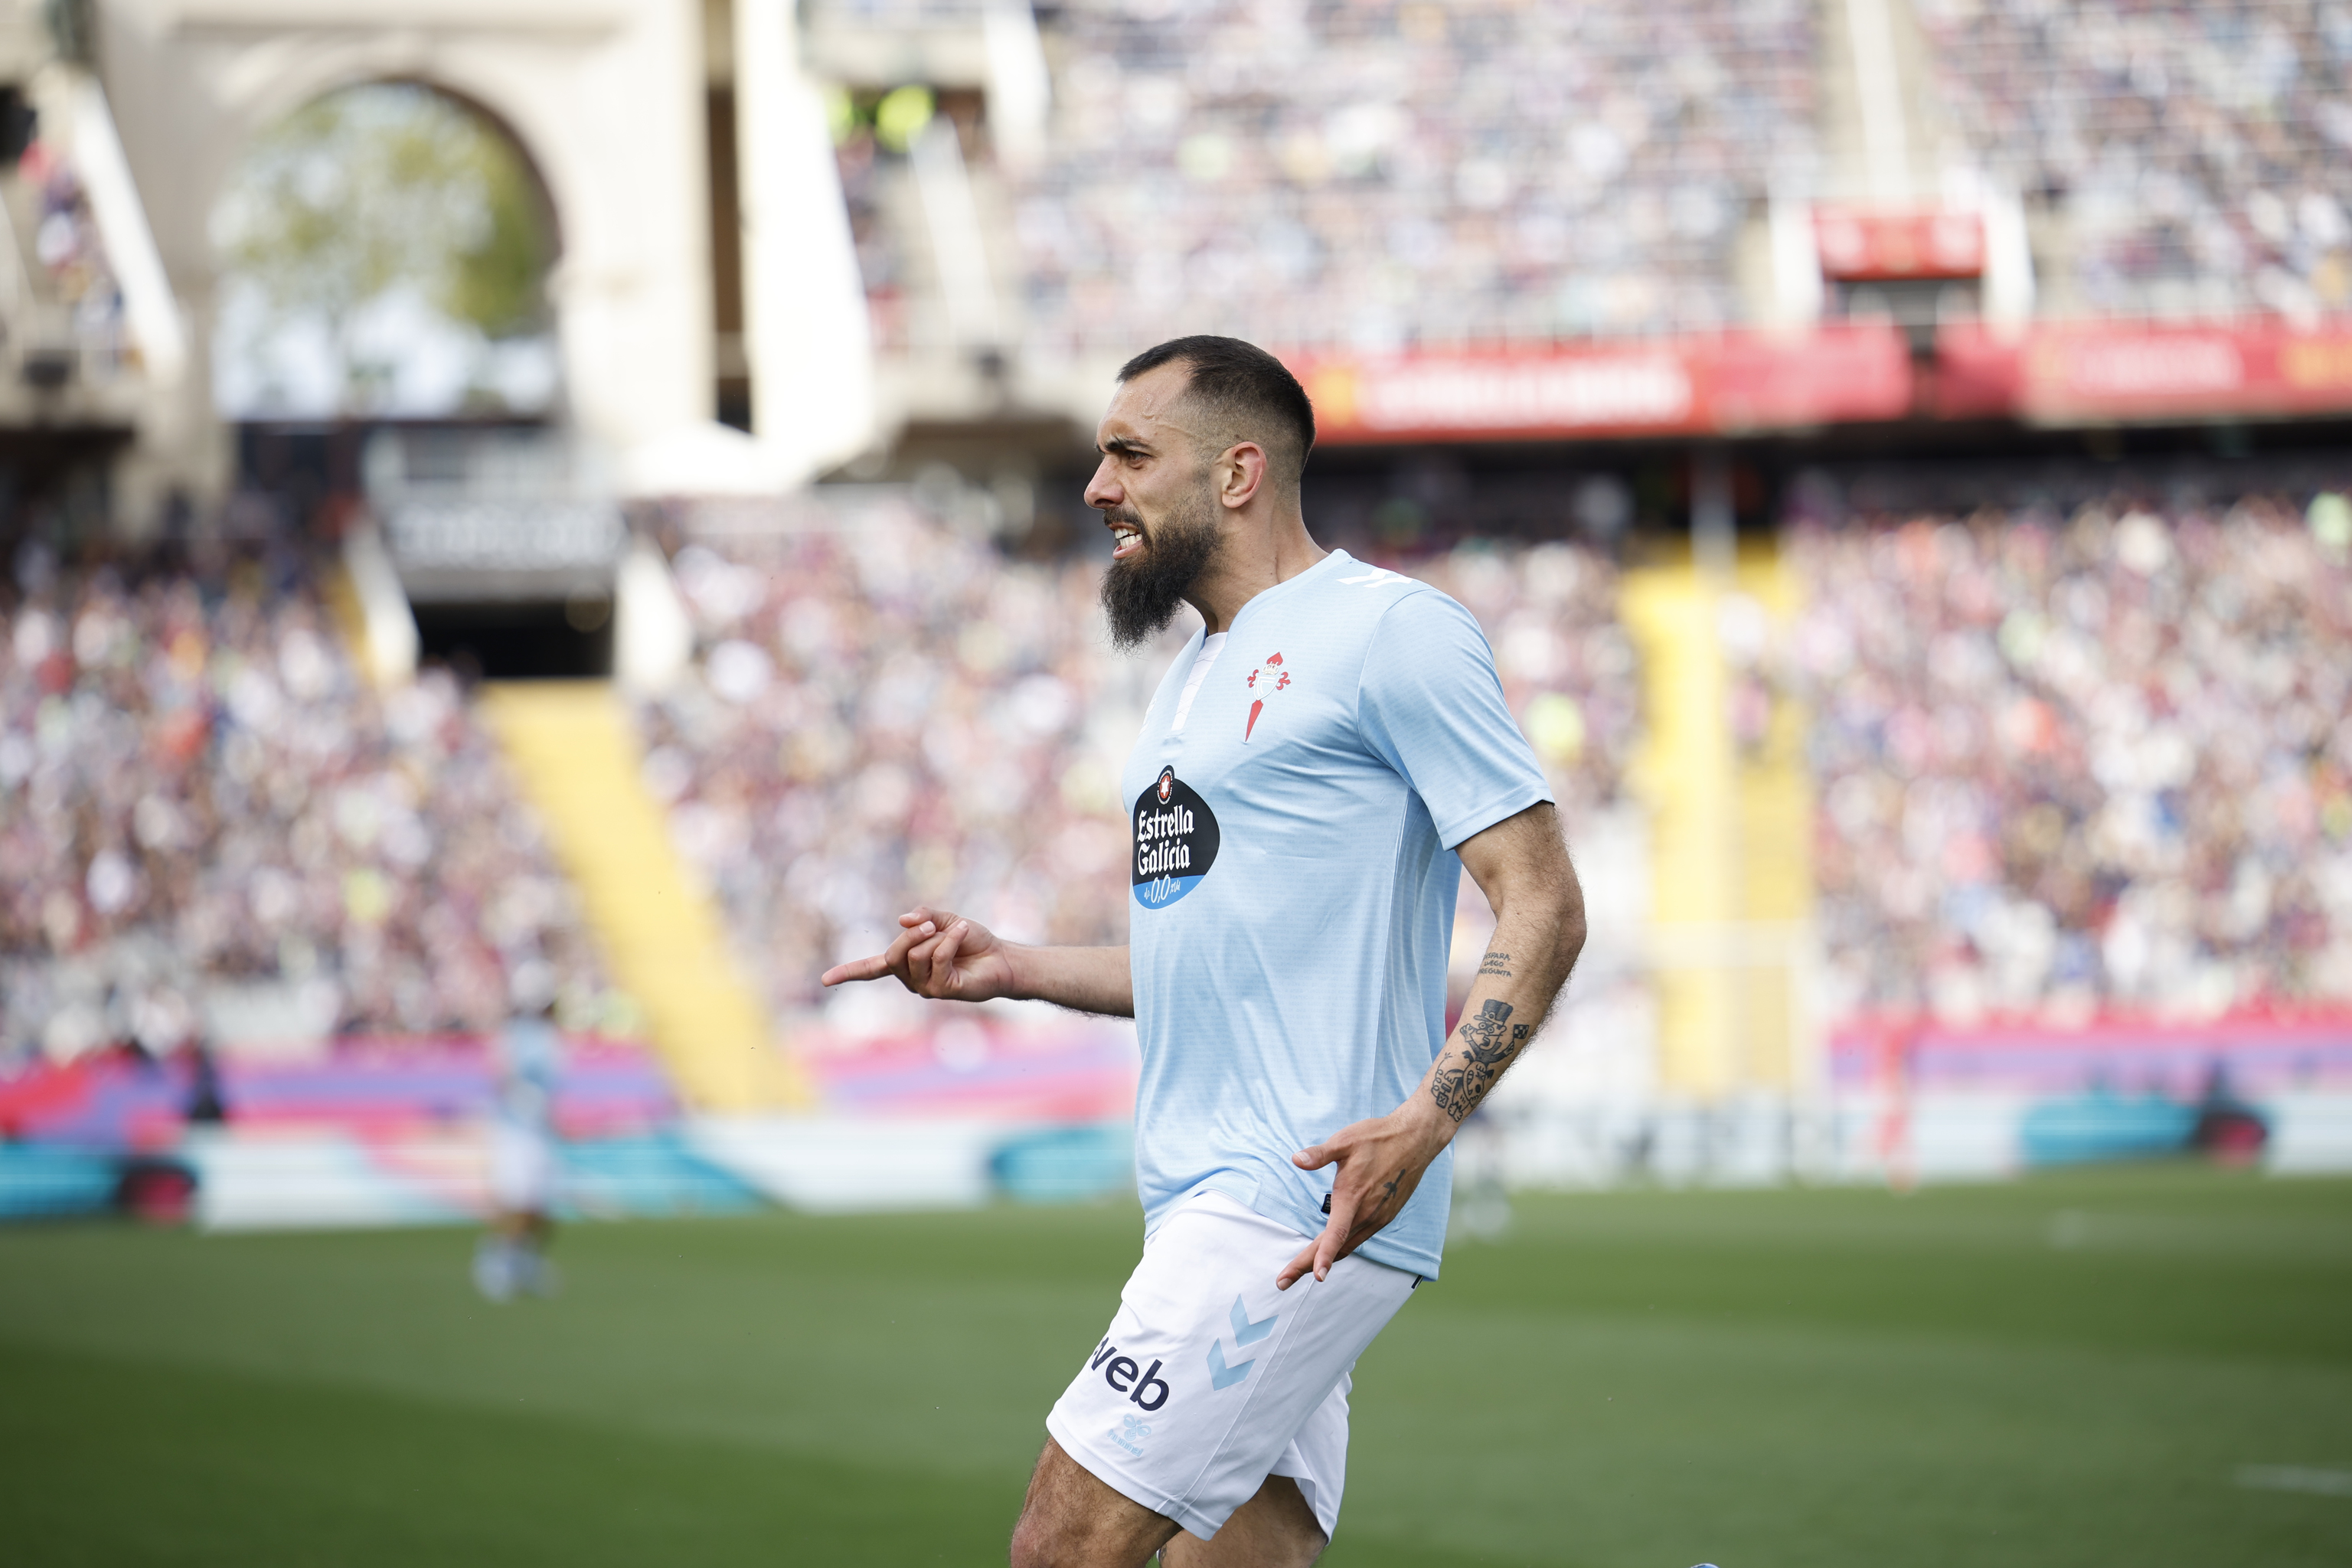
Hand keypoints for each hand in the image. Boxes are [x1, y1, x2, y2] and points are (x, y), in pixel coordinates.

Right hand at [818, 906, 1020, 1002]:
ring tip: (958, 930)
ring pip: (915, 955)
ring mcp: (926, 988)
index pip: (871, 969)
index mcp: (906, 964)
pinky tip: (964, 931)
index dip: (849, 973)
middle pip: (893, 954)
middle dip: (912, 934)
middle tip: (931, 923)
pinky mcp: (943, 990)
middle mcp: (911, 979)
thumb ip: (923, 917)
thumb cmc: (973, 941)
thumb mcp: (945, 921)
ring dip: (937, 936)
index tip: (825, 980)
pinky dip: (950, 939)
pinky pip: (937, 958)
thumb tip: (902, 919)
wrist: (1001, 957)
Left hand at [1276, 1099, 1453, 1289]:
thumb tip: (1296, 1160)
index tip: (1315, 1276)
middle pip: (1336, 1247)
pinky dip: (1342, 1248)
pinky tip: (1331, 1249)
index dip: (1323, 1255)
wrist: (1415, 1140)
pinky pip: (1359, 1238)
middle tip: (1282, 1281)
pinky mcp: (1385, 1216)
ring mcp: (1378, 1217)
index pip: (1336, 1233)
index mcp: (1353, 1196)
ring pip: (1348, 1246)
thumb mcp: (1345, 1140)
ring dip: (1325, 1259)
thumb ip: (1320, 1154)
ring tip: (1301, 1271)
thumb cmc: (1377, 1137)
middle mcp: (1367, 1213)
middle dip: (1308, 1266)